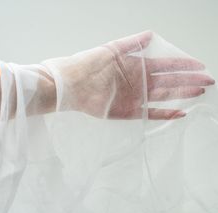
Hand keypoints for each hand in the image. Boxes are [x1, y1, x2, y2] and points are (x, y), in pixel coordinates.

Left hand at [42, 31, 214, 119]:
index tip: (199, 65)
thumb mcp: (112, 49)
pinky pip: (150, 113)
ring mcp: (135, 98)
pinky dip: (165, 113)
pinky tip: (179, 111)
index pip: (165, 65)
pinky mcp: (128, 112)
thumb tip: (150, 34)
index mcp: (136, 66)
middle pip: (169, 82)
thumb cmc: (89, 64)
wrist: (73, 84)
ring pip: (163, 96)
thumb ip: (132, 43)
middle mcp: (139, 82)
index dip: (182, 65)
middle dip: (188, 81)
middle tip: (207, 81)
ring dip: (181, 94)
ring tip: (198, 92)